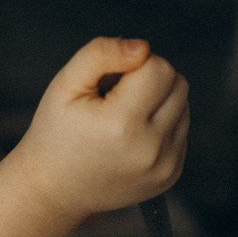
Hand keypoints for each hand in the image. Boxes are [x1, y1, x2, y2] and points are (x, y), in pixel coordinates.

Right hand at [20, 37, 187, 225]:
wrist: (54, 189)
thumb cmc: (56, 132)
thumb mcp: (66, 85)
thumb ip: (101, 54)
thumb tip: (142, 47)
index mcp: (122, 125)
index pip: (159, 68)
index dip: (133, 64)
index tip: (108, 83)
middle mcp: (150, 149)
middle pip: (178, 84)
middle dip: (149, 80)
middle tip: (115, 98)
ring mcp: (165, 166)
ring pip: (183, 105)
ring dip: (157, 102)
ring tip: (121, 119)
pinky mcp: (171, 174)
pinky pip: (181, 129)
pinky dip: (161, 125)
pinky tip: (131, 137)